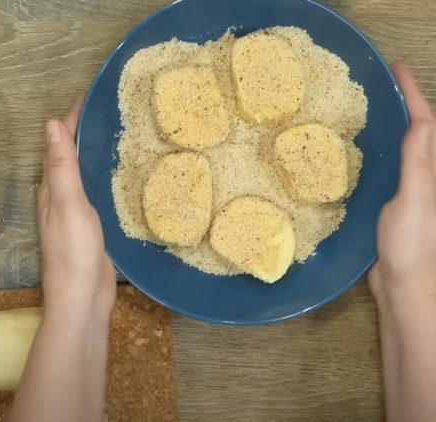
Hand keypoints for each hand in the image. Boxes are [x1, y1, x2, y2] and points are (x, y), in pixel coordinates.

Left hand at [37, 96, 115, 320]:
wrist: (82, 299)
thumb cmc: (73, 252)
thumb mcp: (68, 204)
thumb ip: (62, 166)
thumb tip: (50, 124)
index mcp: (50, 190)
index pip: (59, 144)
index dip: (72, 119)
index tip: (89, 95)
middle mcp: (58, 199)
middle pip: (69, 157)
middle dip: (82, 132)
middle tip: (107, 109)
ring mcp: (74, 215)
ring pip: (82, 175)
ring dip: (92, 154)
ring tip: (115, 134)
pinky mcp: (90, 229)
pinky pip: (95, 194)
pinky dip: (103, 178)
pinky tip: (118, 178)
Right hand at [369, 63, 435, 314]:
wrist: (405, 288)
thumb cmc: (413, 246)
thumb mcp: (415, 201)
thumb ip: (418, 164)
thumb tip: (420, 122)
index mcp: (431, 172)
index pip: (424, 123)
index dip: (412, 94)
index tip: (396, 69)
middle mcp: (423, 177)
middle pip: (415, 132)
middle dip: (402, 105)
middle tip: (380, 85)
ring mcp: (407, 192)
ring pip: (399, 151)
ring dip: (387, 129)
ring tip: (365, 111)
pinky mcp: (390, 207)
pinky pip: (384, 172)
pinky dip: (373, 155)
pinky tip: (353, 155)